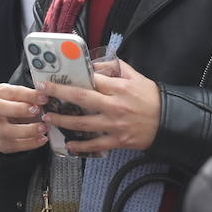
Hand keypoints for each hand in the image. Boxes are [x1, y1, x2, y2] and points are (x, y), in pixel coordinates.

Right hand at [0, 83, 46, 153]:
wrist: (10, 119)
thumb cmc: (19, 104)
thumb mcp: (24, 96)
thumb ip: (32, 96)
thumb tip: (45, 96)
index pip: (8, 91)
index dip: (27, 95)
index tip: (43, 98)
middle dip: (18, 109)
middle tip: (37, 111)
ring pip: (5, 131)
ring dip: (27, 130)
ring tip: (43, 128)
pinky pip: (11, 146)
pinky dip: (29, 143)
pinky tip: (41, 139)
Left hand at [38, 59, 159, 153]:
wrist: (169, 122)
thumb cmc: (151, 98)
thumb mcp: (136, 76)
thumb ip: (115, 68)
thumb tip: (94, 64)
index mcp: (119, 88)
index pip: (90, 80)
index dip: (71, 78)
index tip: (56, 76)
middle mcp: (114, 106)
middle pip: (81, 99)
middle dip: (58, 95)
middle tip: (42, 92)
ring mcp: (114, 125)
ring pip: (83, 123)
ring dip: (63, 121)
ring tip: (47, 118)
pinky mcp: (117, 141)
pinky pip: (95, 145)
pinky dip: (81, 146)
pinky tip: (68, 145)